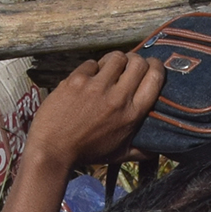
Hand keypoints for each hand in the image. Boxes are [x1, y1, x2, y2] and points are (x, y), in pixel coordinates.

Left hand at [22, 51, 161, 170]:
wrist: (52, 150)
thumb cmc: (86, 153)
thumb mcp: (119, 154)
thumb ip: (140, 151)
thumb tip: (158, 150)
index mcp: (132, 114)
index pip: (154, 79)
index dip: (156, 67)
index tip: (152, 66)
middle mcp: (117, 98)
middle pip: (138, 62)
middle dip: (137, 60)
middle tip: (130, 65)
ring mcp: (96, 87)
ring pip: (117, 57)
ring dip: (116, 61)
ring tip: (110, 69)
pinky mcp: (77, 80)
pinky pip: (92, 63)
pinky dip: (92, 68)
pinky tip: (88, 78)